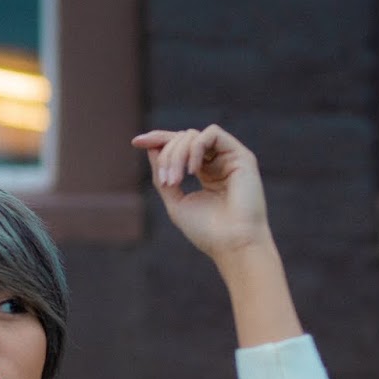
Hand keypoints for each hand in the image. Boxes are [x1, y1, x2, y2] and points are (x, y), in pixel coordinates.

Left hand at [131, 126, 271, 259]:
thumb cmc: (207, 231)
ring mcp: (230, 158)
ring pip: (193, 135)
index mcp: (205, 173)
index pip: (180, 146)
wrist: (232, 244)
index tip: (136, 142)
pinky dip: (195, 148)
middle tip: (166, 182)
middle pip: (182, 138)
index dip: (158, 139)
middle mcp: (218, 163)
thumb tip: (151, 148)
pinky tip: (192, 171)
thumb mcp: (176, 202)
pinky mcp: (242, 156)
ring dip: (177, 154)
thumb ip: (162, 175)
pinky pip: (212, 133)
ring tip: (175, 181)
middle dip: (167, 155)